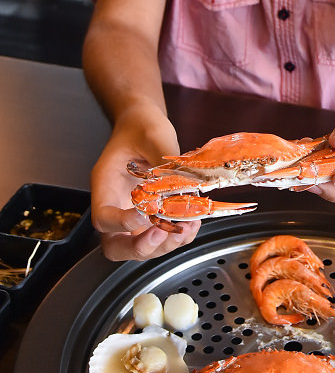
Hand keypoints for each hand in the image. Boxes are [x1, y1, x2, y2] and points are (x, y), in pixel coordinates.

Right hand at [90, 104, 200, 260]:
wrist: (144, 124)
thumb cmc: (141, 126)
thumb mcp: (153, 135)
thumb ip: (163, 159)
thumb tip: (182, 183)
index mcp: (105, 185)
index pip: (104, 218)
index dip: (122, 224)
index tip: (145, 213)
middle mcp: (116, 206)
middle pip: (116, 245)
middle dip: (140, 248)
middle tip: (162, 234)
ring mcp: (132, 215)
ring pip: (140, 248)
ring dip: (164, 245)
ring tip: (187, 226)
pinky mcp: (152, 216)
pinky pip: (161, 238)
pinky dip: (177, 237)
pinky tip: (192, 222)